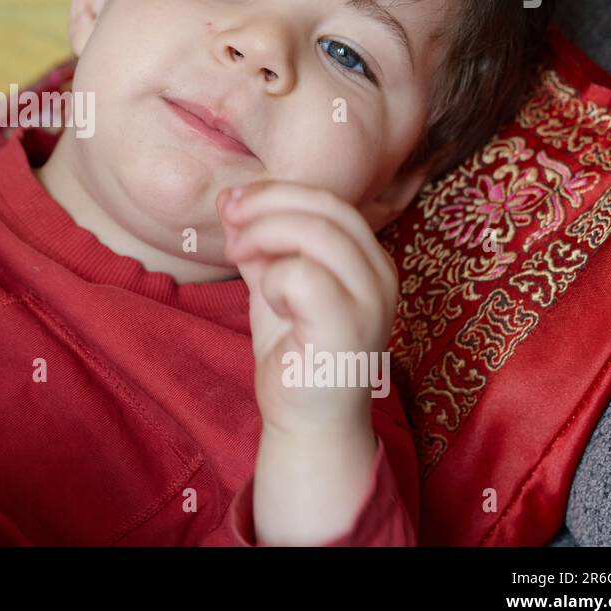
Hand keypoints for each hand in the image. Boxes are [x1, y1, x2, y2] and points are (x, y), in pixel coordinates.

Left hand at [216, 180, 398, 437]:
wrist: (308, 420)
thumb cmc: (294, 349)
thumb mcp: (273, 281)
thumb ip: (259, 241)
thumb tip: (230, 196)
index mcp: (367, 256)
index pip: (327, 199)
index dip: (275, 191)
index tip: (232, 203)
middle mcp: (380, 273)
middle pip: (327, 206)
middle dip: (267, 204)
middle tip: (230, 222)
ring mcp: (371, 301)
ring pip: (318, 233)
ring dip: (264, 234)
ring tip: (240, 255)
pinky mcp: (349, 329)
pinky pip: (305, 277)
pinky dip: (275, 278)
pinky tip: (272, 300)